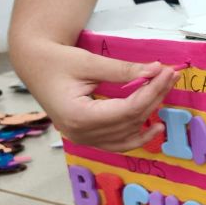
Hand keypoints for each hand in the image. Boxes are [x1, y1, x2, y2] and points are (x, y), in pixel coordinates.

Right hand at [16, 42, 178, 151]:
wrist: (35, 65)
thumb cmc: (56, 61)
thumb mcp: (90, 62)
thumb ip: (123, 70)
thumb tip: (156, 70)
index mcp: (77, 115)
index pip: (128, 109)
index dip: (152, 91)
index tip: (167, 73)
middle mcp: (80, 133)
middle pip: (130, 120)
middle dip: (155, 97)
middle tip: (170, 76)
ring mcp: (83, 138)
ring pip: (128, 133)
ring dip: (150, 114)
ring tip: (166, 93)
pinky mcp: (88, 137)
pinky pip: (118, 143)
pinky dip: (138, 135)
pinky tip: (155, 126)